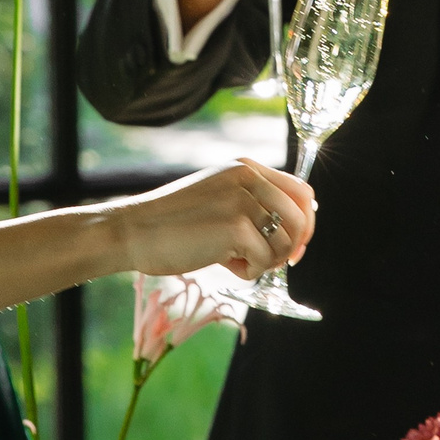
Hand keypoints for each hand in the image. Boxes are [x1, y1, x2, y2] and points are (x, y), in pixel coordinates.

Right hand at [120, 158, 316, 278]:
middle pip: (300, 219)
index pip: (302, 192)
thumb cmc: (173, 224)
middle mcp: (247, 177)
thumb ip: (253, 205)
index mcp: (245, 167)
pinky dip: (248, 272)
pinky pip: (263, 260)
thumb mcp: (219, 199)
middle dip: (290, 249)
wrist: (134, 231)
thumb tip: (297, 233)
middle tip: (265, 262)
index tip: (292, 247)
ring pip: (285, 242)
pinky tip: (225, 265)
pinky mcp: (236, 226)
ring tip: (237, 260)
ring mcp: (242, 200)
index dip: (305, 224)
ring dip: (266, 261)